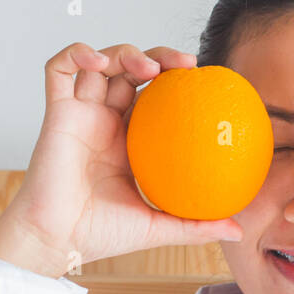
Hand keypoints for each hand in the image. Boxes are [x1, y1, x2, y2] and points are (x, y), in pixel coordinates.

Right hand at [0, 42, 244, 277]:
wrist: (58, 241)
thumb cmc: (101, 235)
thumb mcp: (159, 228)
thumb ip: (196, 226)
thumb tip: (238, 229)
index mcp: (128, 140)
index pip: (156, 97)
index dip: (179, 83)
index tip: (208, 83)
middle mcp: (104, 121)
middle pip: (131, 71)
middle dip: (159, 56)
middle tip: (189, 64)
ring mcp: (80, 113)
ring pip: (100, 63)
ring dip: (124, 52)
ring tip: (150, 66)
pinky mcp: (55, 112)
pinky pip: (60, 69)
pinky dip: (78, 54)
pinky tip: (100, 61)